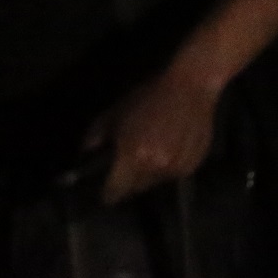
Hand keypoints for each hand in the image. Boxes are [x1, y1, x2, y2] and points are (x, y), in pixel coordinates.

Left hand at [86, 59, 223, 203]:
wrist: (190, 85)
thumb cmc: (148, 96)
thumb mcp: (114, 112)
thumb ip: (95, 137)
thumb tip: (85, 156)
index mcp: (132, 156)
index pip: (114, 192)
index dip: (106, 193)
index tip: (104, 190)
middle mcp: (155, 167)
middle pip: (135, 190)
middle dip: (129, 181)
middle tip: (129, 163)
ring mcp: (176, 168)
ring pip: (155, 183)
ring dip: (149, 174)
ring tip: (151, 153)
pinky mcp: (192, 166)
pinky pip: (173, 175)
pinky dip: (168, 168)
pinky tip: (169, 148)